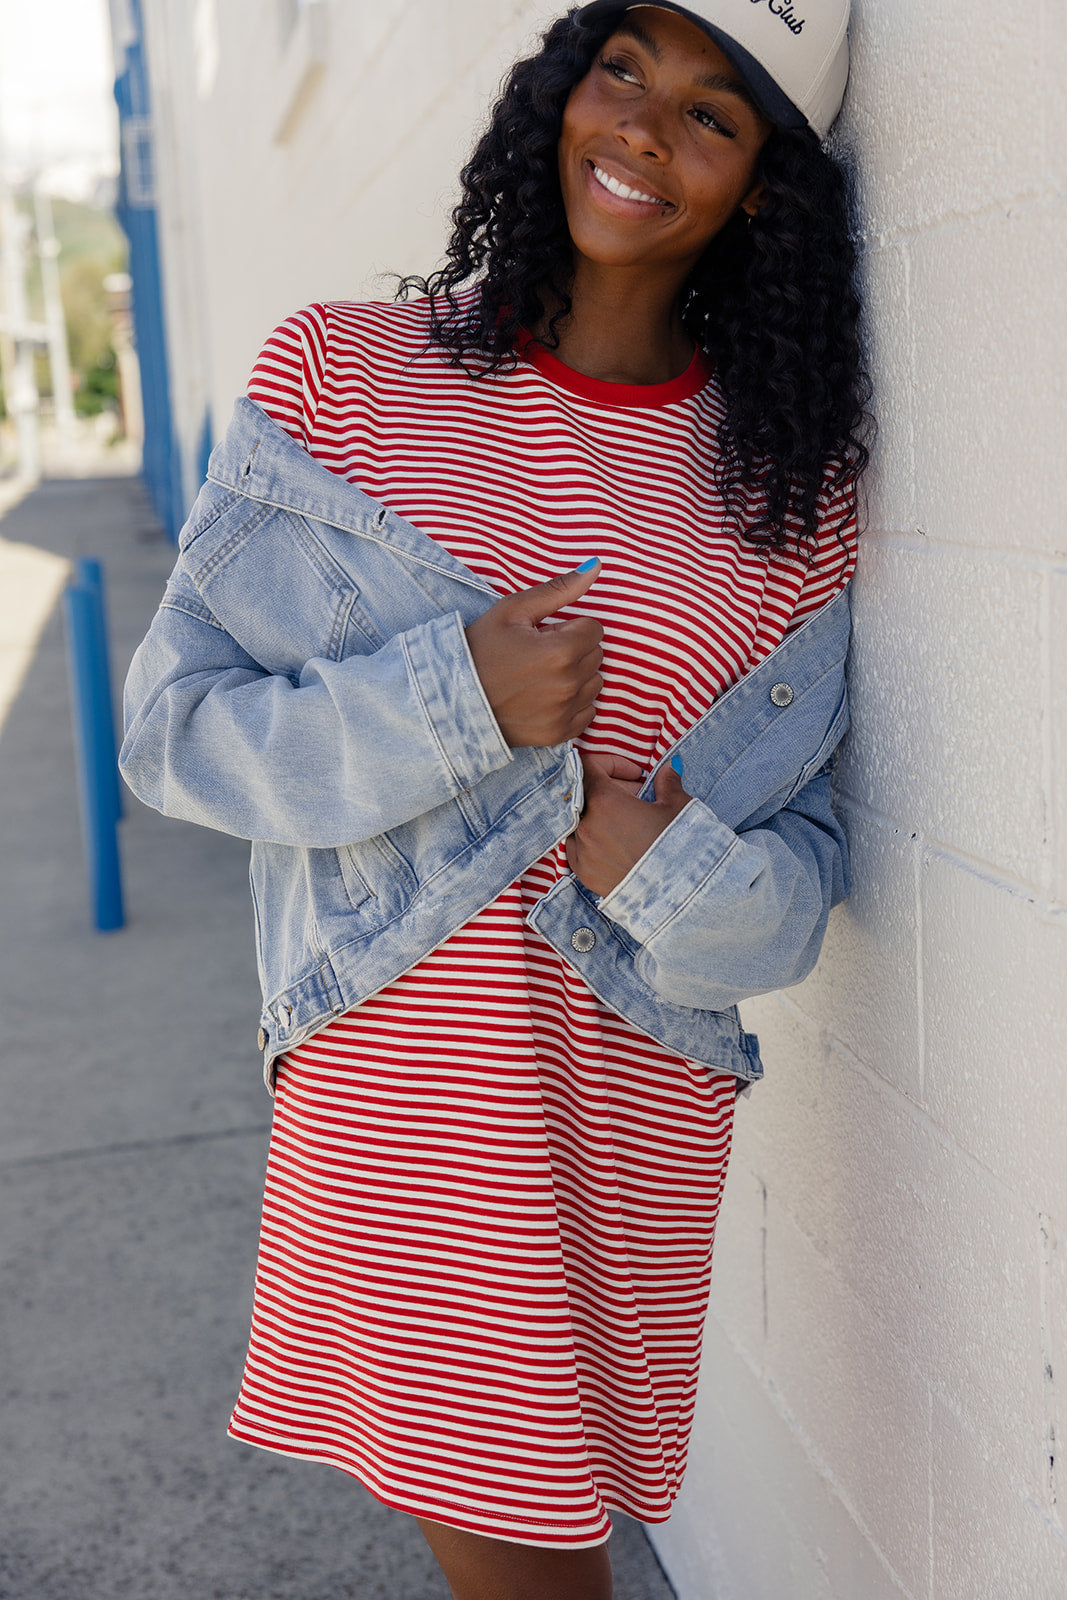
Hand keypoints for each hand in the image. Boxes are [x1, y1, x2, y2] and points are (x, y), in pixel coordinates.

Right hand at [465, 563, 603, 746]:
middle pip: (596, 655)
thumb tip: (597, 566)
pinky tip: (545, 697)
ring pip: (594, 683)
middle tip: (538, 654)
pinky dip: (573, 703)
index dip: (568, 626)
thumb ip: (558, 589)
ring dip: (576, 676)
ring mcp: (565, 713)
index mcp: (561, 651)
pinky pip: (587, 711)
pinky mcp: (559, 733)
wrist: (451, 699)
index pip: (594, 628)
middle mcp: (569, 685)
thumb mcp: (512, 610)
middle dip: (573, 649)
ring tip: (541, 675)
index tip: (542, 634)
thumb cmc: (480, 649)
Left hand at [566, 752, 690, 896]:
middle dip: (609, 789)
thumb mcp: (678, 806)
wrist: (682, 895)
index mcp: (604, 801)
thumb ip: (667, 782)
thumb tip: (667, 769)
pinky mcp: (584, 874)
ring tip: (627, 824)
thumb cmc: (681, 846)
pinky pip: (578, 846)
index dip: (610, 764)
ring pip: (579, 820)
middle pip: (584, 793)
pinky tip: (618, 845)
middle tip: (638, 798)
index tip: (633, 775)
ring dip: (598, 815)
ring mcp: (581, 851)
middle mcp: (585, 825)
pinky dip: (592, 838)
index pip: (588, 767)